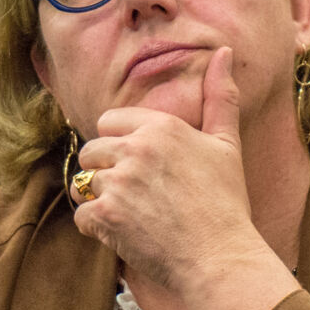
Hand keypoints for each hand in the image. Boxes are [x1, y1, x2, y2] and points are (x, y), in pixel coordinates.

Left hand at [74, 48, 274, 290]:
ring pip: (84, 182)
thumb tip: (224, 52)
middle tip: (136, 195)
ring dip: (99, 199)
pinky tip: (125, 233)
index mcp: (161, 126)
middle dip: (106, 171)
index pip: (110, 122)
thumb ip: (221, 96)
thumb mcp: (227, 144)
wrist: (221, 257)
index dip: (121, 145)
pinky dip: (97, 228)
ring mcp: (118, 182)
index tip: (142, 168)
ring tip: (131, 215)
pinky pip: (81, 214)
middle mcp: (135, 148)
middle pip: (92, 149)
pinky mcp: (106, 215)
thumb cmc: (226, 203)